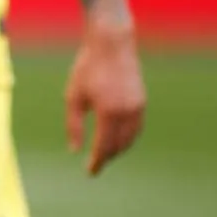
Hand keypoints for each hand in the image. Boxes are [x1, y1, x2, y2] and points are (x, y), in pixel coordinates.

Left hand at [63, 22, 145, 174]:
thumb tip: (75, 150)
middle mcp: (127, 113)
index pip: (104, 147)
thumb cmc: (87, 68)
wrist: (112, 43)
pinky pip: (137, 127)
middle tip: (96, 164)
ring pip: (131, 138)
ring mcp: (138, 107)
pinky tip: (117, 138)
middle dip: (108, 157)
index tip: (90, 172)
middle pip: (119, 146)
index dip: (97, 162)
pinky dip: (127, 137)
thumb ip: (74, 125)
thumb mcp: (73, 96)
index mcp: (108, 112)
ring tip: (106, 154)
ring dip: (119, 149)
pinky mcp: (142, 101)